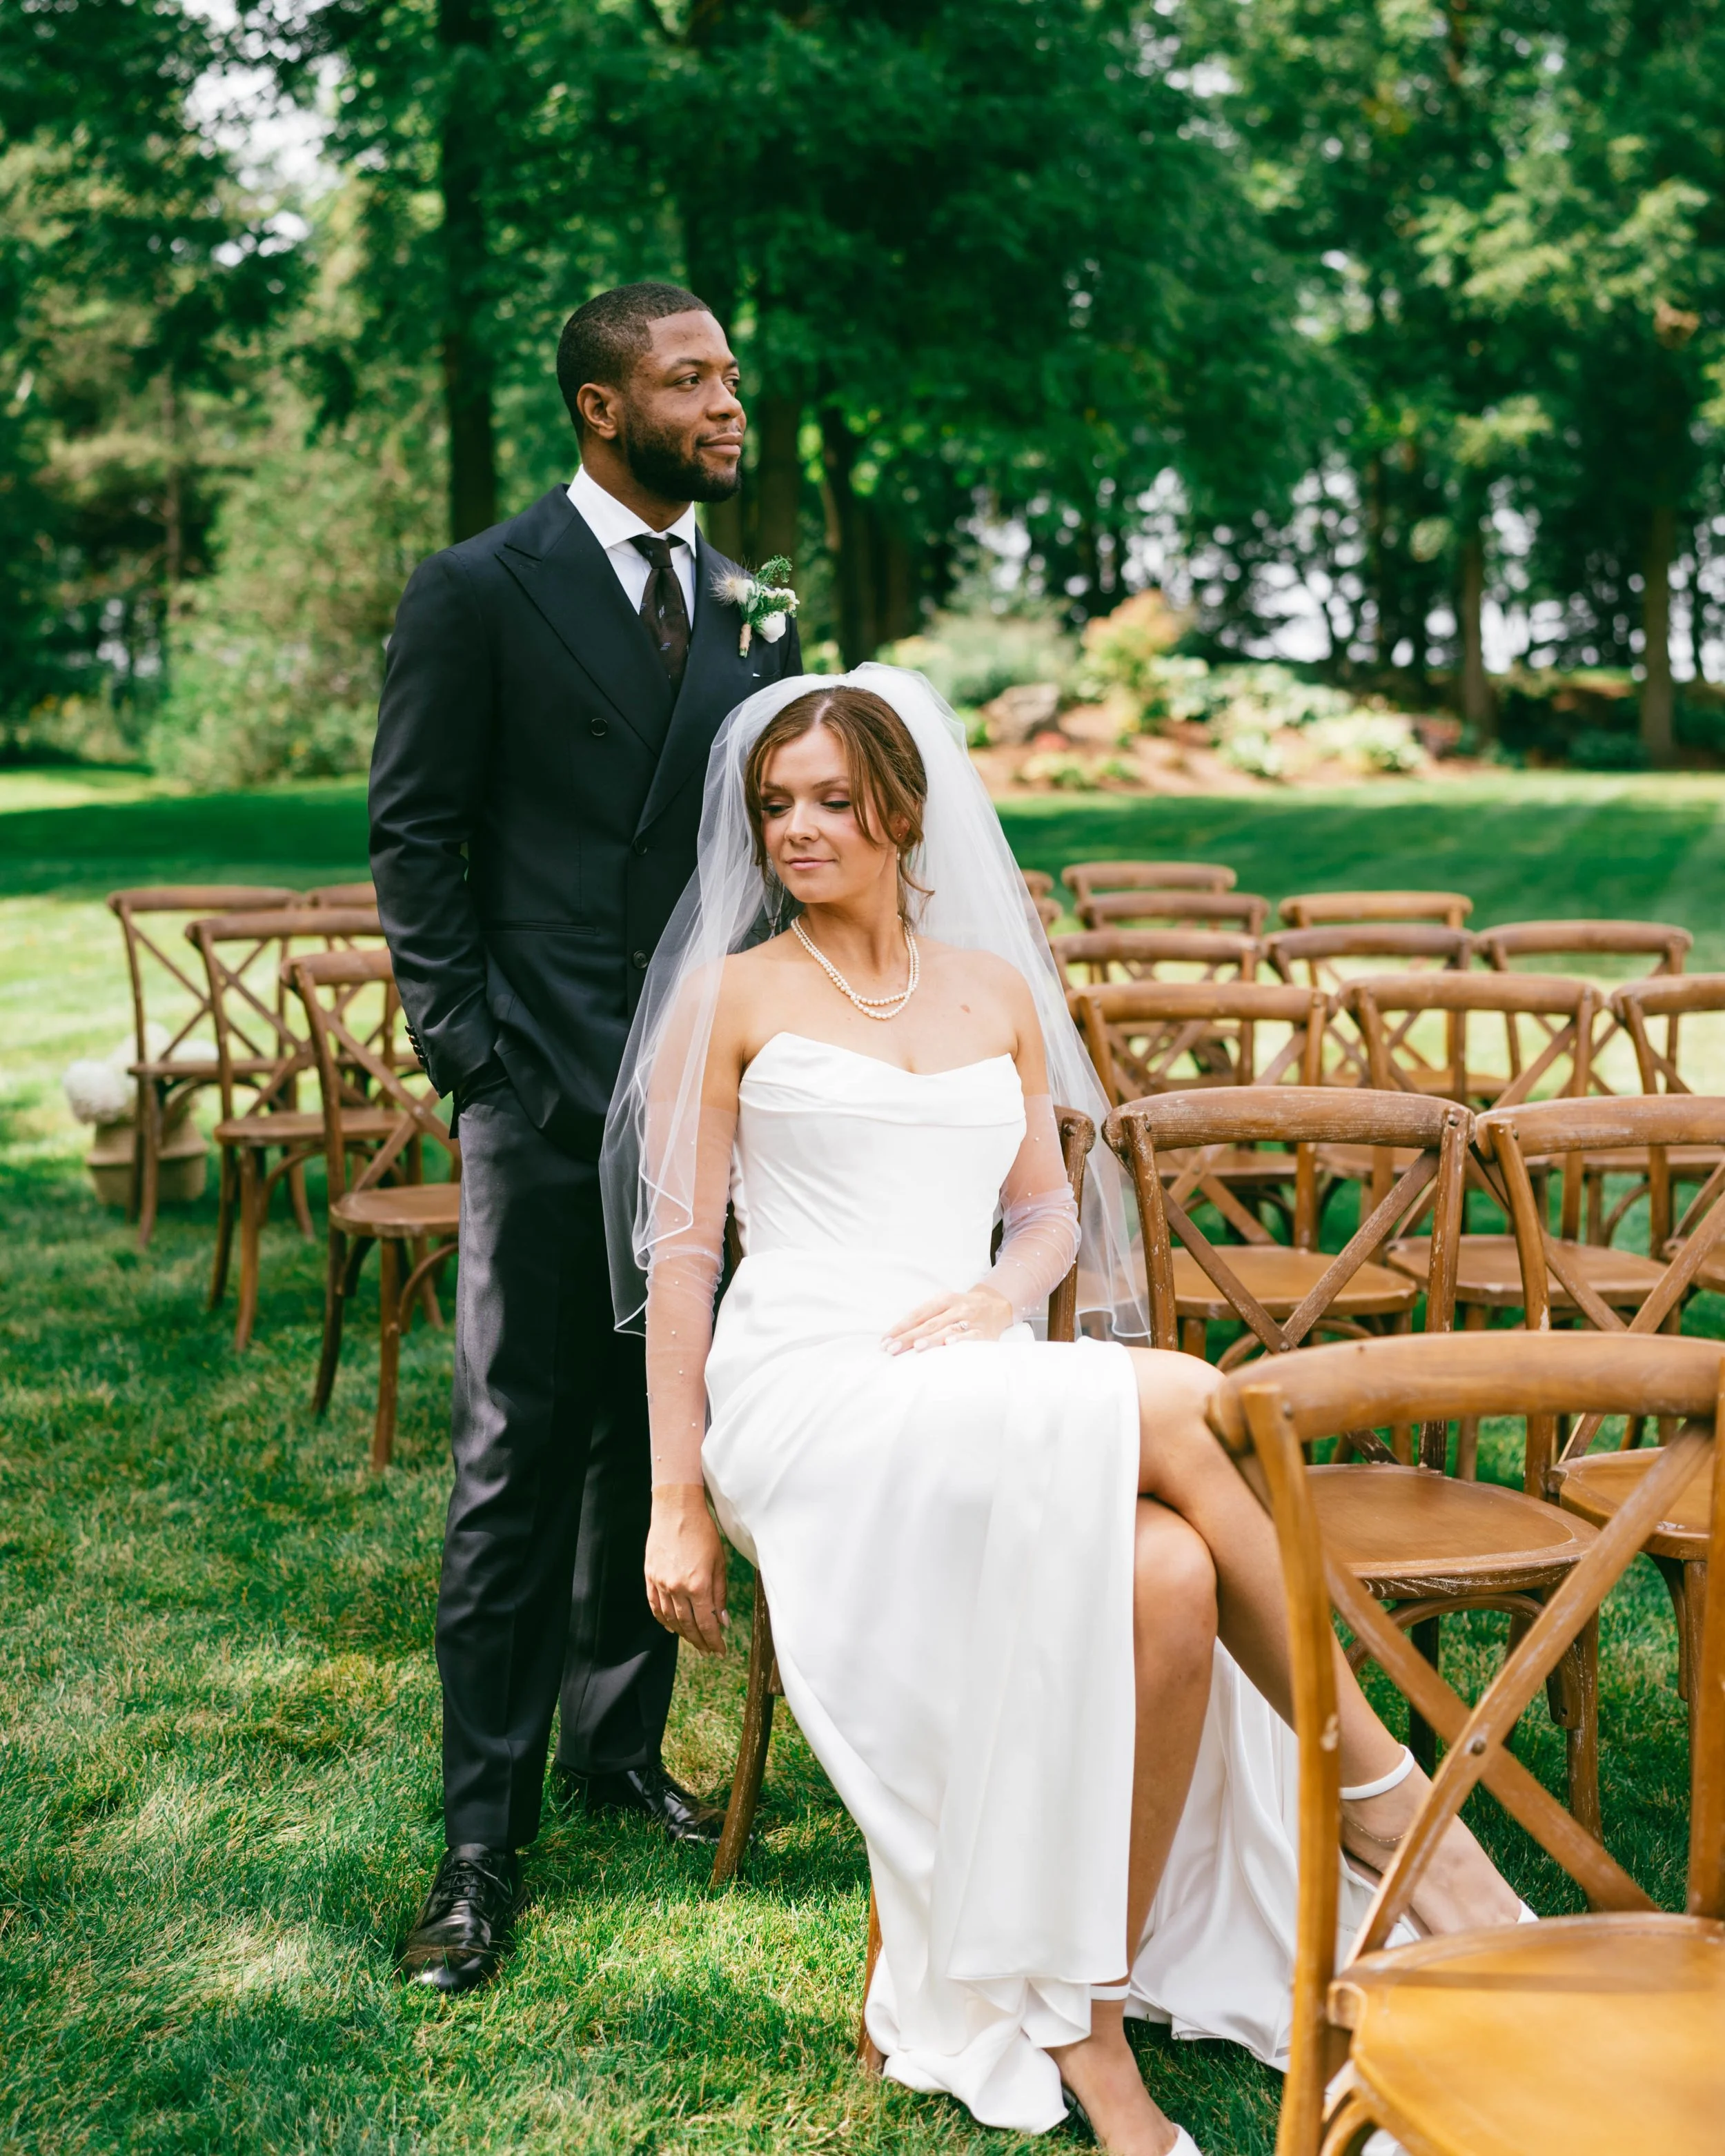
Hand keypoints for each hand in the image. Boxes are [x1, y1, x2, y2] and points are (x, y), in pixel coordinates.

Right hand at [644, 1484, 728, 1653]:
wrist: (676, 1510)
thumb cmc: (703, 1532)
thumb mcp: (720, 1562)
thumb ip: (720, 1594)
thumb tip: (722, 1621)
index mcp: (699, 1585)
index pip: (707, 1624)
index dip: (714, 1641)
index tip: (719, 1651)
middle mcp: (678, 1588)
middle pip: (689, 1625)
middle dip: (700, 1641)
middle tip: (708, 1651)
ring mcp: (661, 1583)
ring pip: (671, 1619)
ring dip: (683, 1634)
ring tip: (693, 1641)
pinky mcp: (650, 1577)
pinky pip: (656, 1606)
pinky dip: (663, 1620)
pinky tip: (671, 1627)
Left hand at [883, 1282, 1013, 1355]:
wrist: (997, 1305)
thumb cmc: (963, 1308)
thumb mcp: (945, 1305)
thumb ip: (926, 1317)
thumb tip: (898, 1336)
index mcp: (943, 1299)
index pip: (918, 1314)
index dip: (901, 1327)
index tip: (885, 1341)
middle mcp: (956, 1307)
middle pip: (929, 1323)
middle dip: (909, 1337)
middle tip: (892, 1349)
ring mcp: (970, 1319)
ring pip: (948, 1329)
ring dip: (932, 1339)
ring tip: (917, 1347)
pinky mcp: (984, 1332)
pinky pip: (971, 1336)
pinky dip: (961, 1340)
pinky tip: (950, 1345)